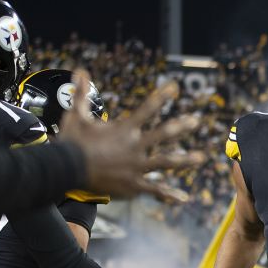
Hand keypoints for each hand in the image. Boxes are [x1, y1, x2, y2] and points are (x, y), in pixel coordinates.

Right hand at [59, 72, 206, 201]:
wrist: (65, 171)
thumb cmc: (71, 143)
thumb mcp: (76, 115)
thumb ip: (82, 93)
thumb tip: (80, 69)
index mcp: (124, 130)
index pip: (147, 109)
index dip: (161, 97)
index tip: (175, 87)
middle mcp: (134, 147)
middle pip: (163, 135)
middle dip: (182, 127)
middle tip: (197, 121)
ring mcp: (136, 167)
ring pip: (166, 162)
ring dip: (185, 160)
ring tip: (201, 158)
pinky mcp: (133, 185)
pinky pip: (155, 190)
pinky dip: (169, 194)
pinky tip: (183, 198)